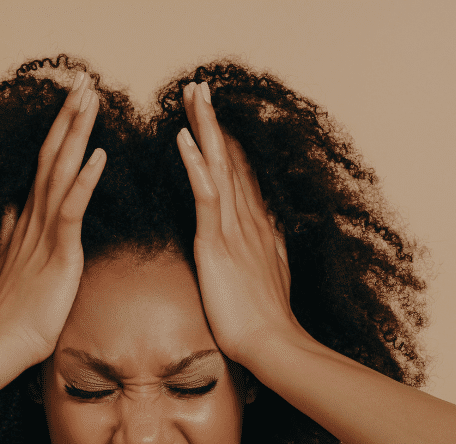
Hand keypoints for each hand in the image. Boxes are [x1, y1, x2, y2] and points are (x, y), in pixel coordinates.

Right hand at [0, 72, 105, 364]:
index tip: (72, 102)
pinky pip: (72, 209)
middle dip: (69, 116)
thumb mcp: (10, 263)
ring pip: (61, 170)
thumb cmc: (12, 312)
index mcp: (29, 220)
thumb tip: (9, 208)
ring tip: (90, 98)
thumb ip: (11, 233)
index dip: (59, 131)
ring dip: (76, 132)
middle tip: (84, 80)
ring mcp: (44, 232)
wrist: (2, 344)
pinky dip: (84, 180)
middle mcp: (34, 217)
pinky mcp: (58, 252)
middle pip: (52, 155)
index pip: (46, 164)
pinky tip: (97, 155)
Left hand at [175, 81, 298, 366]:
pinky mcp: (218, 245)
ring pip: (218, 167)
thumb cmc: (265, 323)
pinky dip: (195, 166)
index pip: (240, 174)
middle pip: (229, 159)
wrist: (272, 345)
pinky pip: (205, 197)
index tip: (217, 116)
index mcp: (258, 229)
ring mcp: (235, 230)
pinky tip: (183, 139)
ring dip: (204, 128)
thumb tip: (268, 239)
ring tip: (191, 95)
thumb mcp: (268, 279)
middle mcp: (250, 220)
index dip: (228, 143)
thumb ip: (265, 253)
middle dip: (214, 122)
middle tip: (199, 88)